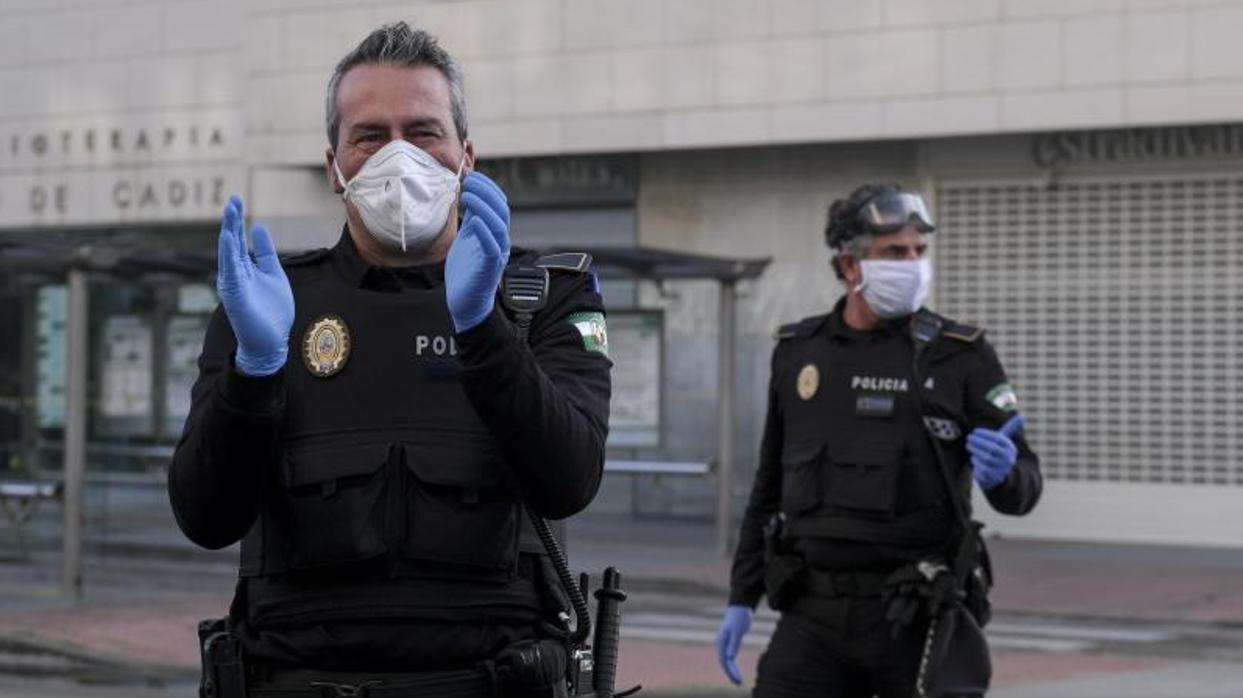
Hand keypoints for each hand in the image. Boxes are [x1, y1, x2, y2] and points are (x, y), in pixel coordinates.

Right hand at [216, 195, 293, 376]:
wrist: (272, 342)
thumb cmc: (272, 311)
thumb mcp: (273, 274)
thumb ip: (265, 252)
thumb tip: (257, 226)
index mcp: (244, 269)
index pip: (238, 239)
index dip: (237, 219)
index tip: (237, 199)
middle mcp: (235, 273)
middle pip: (231, 242)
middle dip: (232, 220)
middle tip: (233, 199)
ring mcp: (233, 284)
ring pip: (228, 253)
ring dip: (228, 231)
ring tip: (229, 212)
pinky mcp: (235, 294)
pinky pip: (230, 270)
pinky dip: (228, 253)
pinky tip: (228, 237)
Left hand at [446, 171, 509, 331]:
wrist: (466, 304)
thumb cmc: (466, 272)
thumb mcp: (467, 239)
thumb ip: (471, 220)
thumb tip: (469, 195)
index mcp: (495, 233)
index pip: (498, 204)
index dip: (487, 187)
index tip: (471, 175)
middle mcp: (500, 241)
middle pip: (501, 210)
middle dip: (486, 192)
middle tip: (469, 180)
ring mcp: (497, 254)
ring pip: (498, 225)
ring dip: (484, 207)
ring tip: (468, 194)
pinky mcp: (489, 269)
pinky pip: (492, 247)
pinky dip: (484, 231)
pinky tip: (473, 220)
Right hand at [715, 604, 752, 684]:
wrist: (740, 608)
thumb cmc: (739, 618)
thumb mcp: (737, 630)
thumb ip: (733, 643)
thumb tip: (729, 657)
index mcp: (722, 641)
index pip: (724, 660)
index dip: (730, 671)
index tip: (737, 679)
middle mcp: (721, 644)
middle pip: (724, 662)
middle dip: (731, 673)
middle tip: (739, 683)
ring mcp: (725, 644)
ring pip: (726, 661)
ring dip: (732, 671)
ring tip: (738, 681)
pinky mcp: (730, 644)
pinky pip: (730, 658)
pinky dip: (733, 666)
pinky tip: (736, 672)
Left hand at [967, 414, 1024, 489]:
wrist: (1000, 474)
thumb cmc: (999, 452)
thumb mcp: (1004, 441)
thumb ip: (1010, 429)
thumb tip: (1021, 416)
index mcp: (1011, 449)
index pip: (998, 439)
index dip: (985, 434)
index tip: (975, 431)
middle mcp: (1008, 459)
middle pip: (992, 448)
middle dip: (978, 442)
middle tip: (969, 438)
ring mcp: (1001, 468)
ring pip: (986, 458)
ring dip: (975, 451)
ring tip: (970, 446)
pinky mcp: (993, 476)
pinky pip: (982, 468)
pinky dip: (976, 461)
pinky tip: (974, 457)